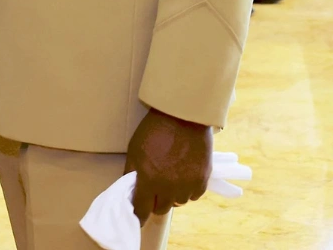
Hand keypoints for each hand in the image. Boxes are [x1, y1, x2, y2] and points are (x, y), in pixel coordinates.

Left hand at [124, 108, 212, 225]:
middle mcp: (168, 187)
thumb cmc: (155, 130)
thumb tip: (130, 189)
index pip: (141, 210)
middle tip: (155, 189)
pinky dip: (189, 190)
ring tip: (172, 178)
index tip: (137, 215)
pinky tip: (185, 175)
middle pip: (160, 209)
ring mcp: (187, 185)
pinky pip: (194, 196)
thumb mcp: (135, 149)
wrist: (184, 115)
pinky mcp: (202, 180)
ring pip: (178, 203)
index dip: (138, 214)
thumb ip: (131, 172)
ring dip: (173, 195)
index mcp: (148, 179)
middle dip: (156, 201)